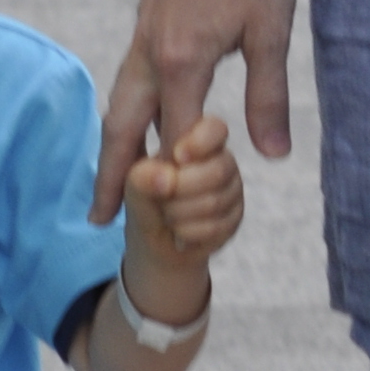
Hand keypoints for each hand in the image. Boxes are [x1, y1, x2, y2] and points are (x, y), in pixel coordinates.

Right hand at [94, 0, 297, 214]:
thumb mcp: (270, 30)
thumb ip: (267, 95)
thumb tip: (270, 154)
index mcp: (181, 61)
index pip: (172, 141)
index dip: (176, 183)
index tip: (178, 219)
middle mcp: (151, 52)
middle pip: (121, 127)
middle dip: (110, 176)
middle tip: (97, 218)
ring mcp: (144, 32)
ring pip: (120, 99)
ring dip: (114, 142)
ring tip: (110, 178)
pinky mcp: (149, 16)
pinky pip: (129, 75)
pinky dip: (126, 108)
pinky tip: (139, 115)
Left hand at [122, 113, 244, 312]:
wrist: (155, 241)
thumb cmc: (146, 200)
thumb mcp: (134, 187)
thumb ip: (143, 177)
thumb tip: (165, 177)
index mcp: (198, 141)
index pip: (215, 129)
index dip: (200, 142)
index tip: (177, 157)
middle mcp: (222, 161)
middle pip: (219, 170)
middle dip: (182, 189)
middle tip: (161, 198)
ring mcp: (232, 189)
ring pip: (216, 202)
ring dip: (181, 215)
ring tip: (166, 216)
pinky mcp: (236, 218)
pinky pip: (218, 228)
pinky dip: (189, 233)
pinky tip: (179, 233)